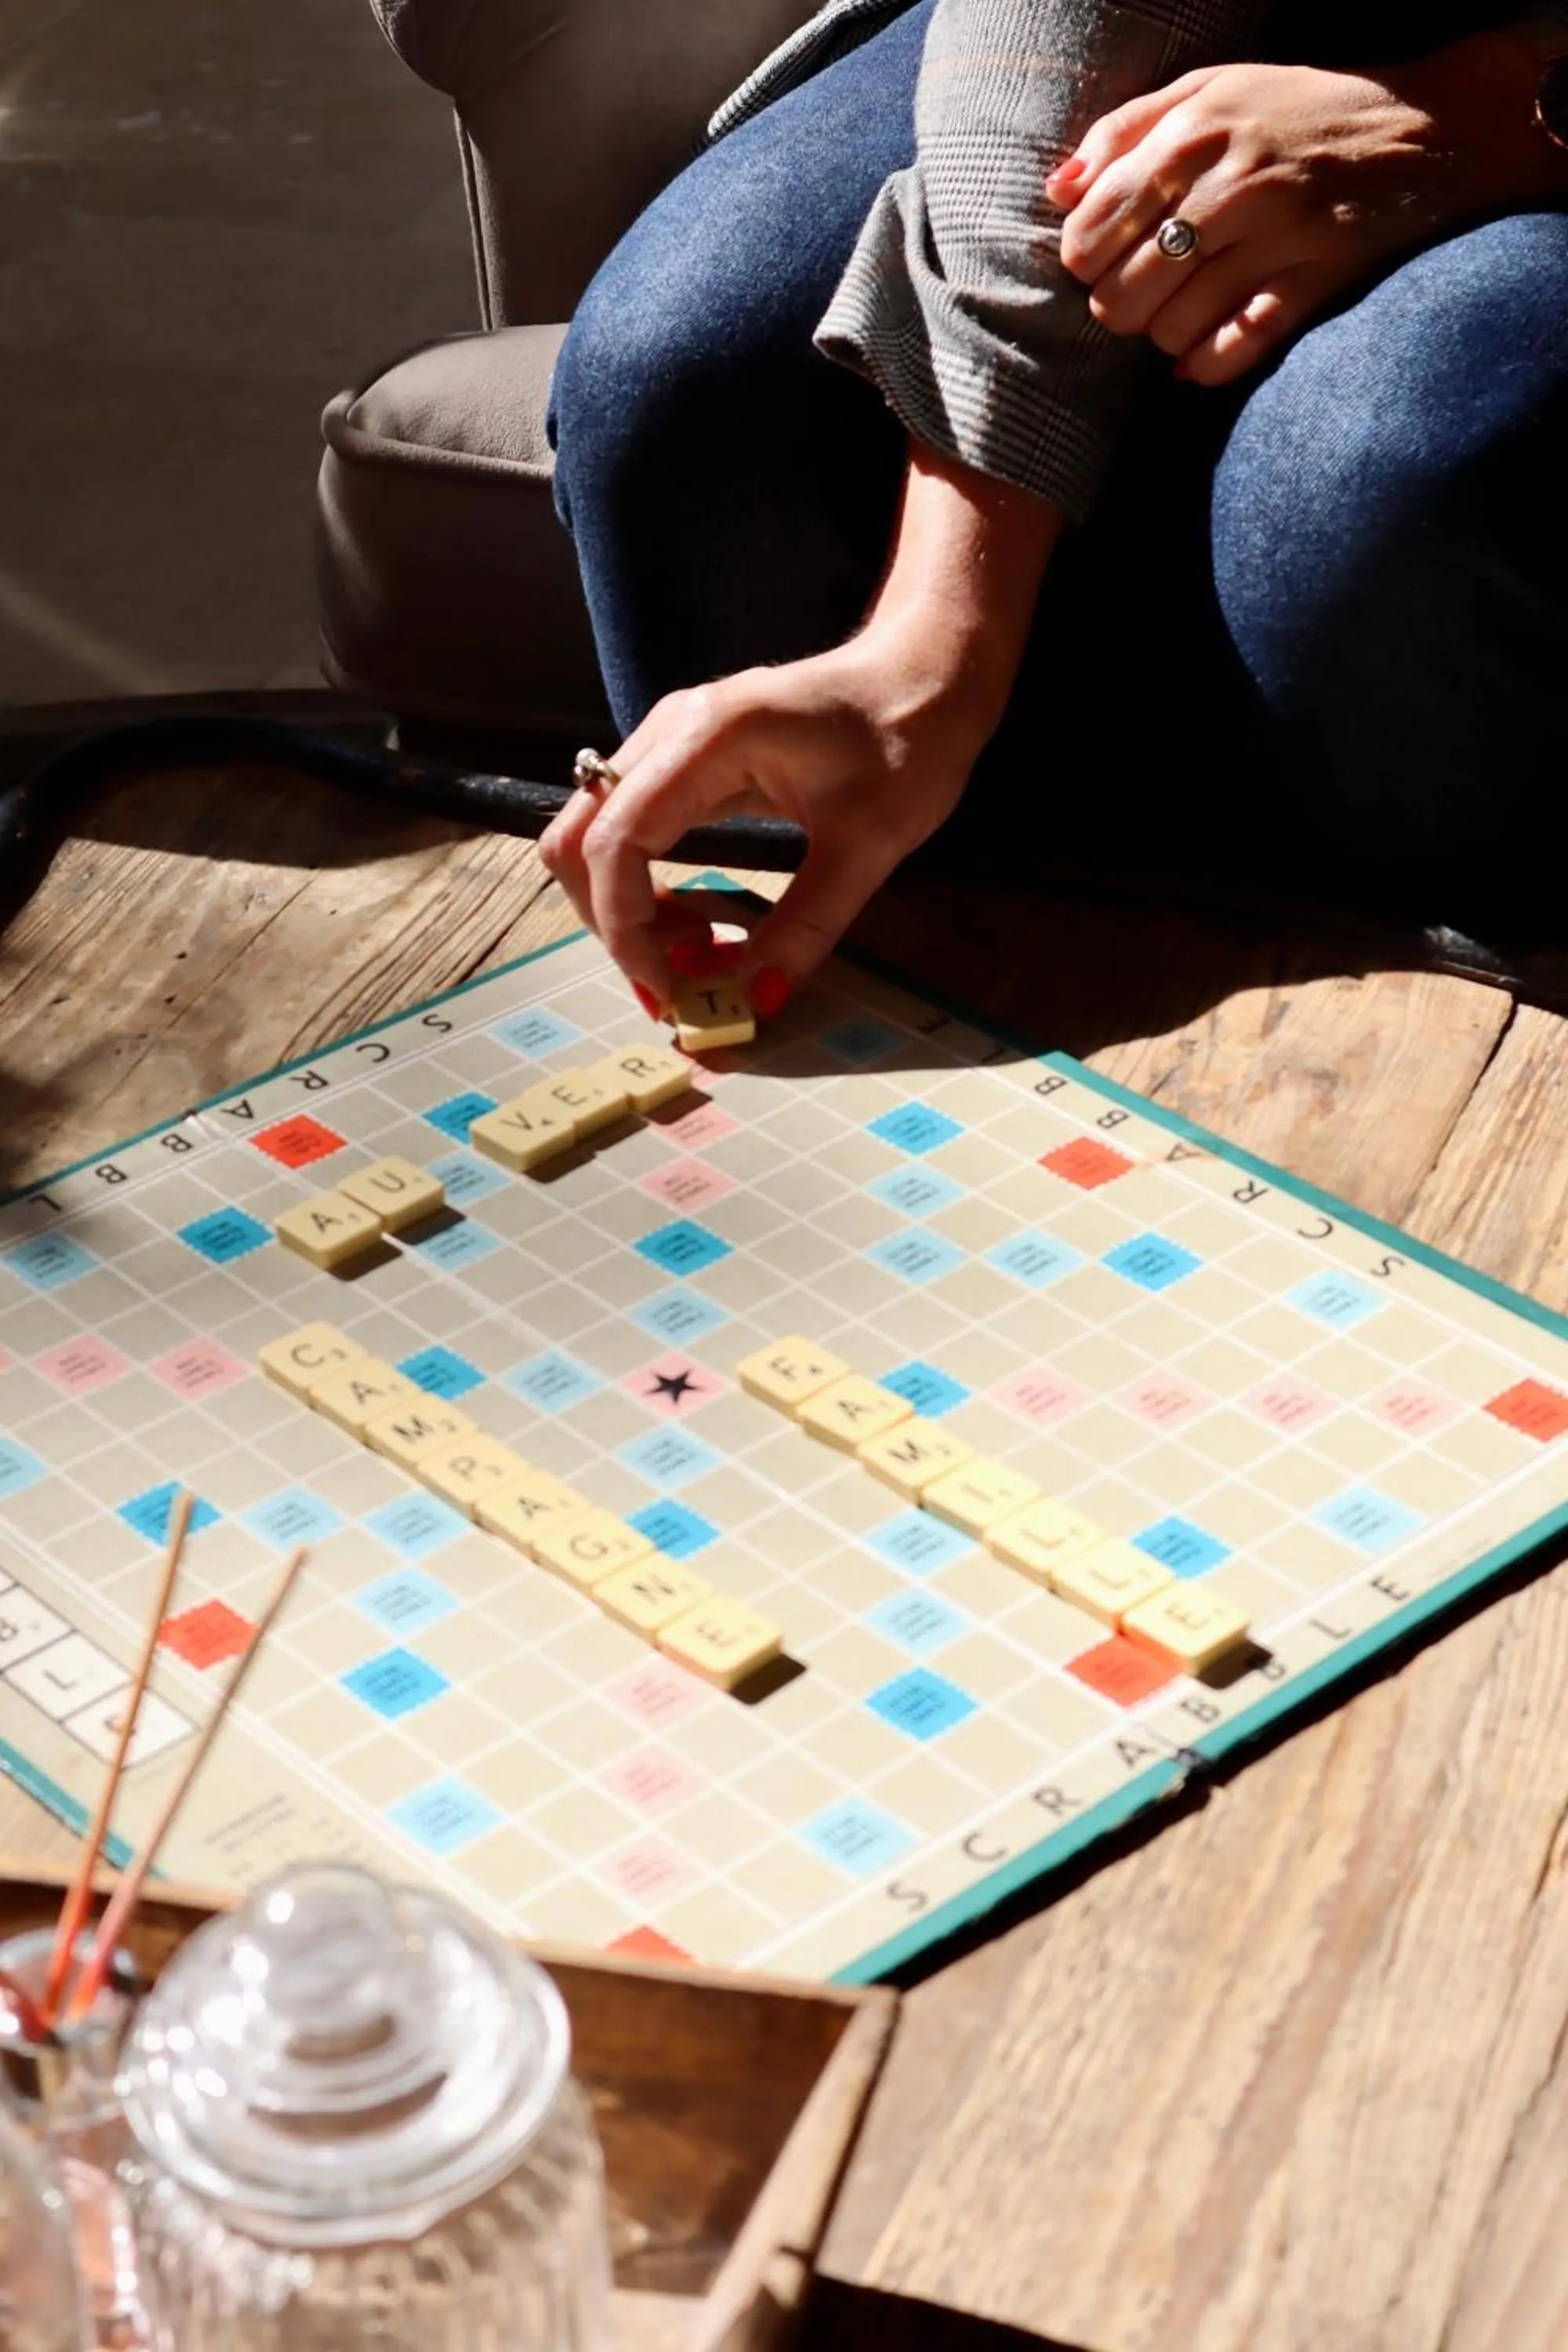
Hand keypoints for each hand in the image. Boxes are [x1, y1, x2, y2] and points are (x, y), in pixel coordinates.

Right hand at [537, 621, 991, 1015]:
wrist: (924, 673)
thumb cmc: (908, 740)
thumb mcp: (869, 846)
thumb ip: (807, 925)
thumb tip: (755, 1000)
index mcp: (707, 739)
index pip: (614, 840)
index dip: (625, 926)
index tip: (668, 989)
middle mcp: (669, 733)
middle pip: (578, 838)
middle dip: (611, 922)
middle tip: (676, 980)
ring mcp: (669, 743)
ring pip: (595, 837)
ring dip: (624, 909)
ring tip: (696, 952)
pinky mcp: (682, 762)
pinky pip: (628, 831)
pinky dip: (642, 887)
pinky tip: (695, 920)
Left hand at [1046, 59, 1480, 385]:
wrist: (1418, 129)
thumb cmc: (1293, 111)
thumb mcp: (1208, 91)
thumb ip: (1125, 131)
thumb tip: (1057, 191)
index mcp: (1192, 136)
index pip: (1089, 231)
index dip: (1084, 258)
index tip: (1106, 256)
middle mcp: (1229, 188)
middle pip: (1121, 293)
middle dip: (1120, 303)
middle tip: (1145, 288)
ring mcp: (1275, 239)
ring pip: (1170, 331)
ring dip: (1166, 332)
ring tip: (1186, 305)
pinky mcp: (1313, 283)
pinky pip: (1229, 352)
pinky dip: (1204, 365)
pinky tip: (1204, 349)